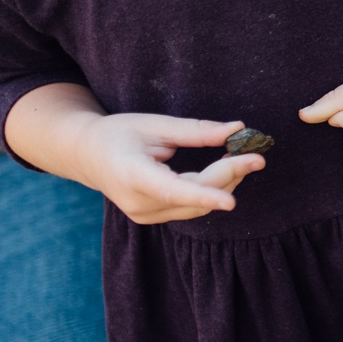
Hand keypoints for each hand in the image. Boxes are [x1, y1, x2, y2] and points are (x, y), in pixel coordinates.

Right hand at [79, 113, 264, 224]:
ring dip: (224, 184)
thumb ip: (196, 131)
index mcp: (131, 175)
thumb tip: (238, 128)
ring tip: (242, 159)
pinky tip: (225, 171)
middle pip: (193, 196)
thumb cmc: (118, 134)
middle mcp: (137, 202)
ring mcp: (144, 214)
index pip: (171, 190)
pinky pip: (189, 207)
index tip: (231, 202)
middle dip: (229, 177)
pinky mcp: (152, 217)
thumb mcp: (154, 124)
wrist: (85, 156)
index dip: (203, 196)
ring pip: (196, 206)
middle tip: (257, 157)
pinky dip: (210, 191)